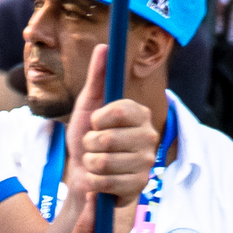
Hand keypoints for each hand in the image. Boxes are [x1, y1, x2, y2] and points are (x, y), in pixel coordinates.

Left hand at [64, 44, 157, 210]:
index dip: (98, 119)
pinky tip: (99, 182)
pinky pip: (105, 182)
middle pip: (108, 138)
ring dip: (90, 164)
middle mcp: (149, 136)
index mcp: (139, 114)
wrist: (83, 179)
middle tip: (93, 147)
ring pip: (104, 162)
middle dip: (90, 145)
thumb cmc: (86, 141)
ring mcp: (146, 162)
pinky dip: (94, 182)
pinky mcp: (139, 186)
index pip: (119, 110)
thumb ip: (97, 78)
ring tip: (95, 164)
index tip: (95, 123)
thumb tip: (104, 46)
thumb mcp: (87, 107)